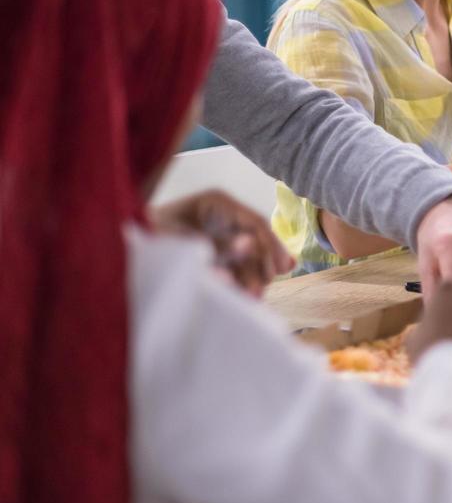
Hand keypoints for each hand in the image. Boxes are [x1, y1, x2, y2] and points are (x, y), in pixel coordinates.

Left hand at [149, 190, 292, 296]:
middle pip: (258, 243)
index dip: (273, 244)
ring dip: (254, 280)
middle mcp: (225, 219)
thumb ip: (215, 242)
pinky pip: (239, 272)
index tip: (283, 268)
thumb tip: (249, 245)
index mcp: (217, 203)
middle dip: (261, 268)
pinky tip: (247, 298)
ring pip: (251, 261)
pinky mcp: (218, 257)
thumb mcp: (177, 236)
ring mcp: (222, 238)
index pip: (256, 222)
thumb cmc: (143, 233)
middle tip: (258, 291)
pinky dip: (242, 285)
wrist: (118, 246)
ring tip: (251, 299)